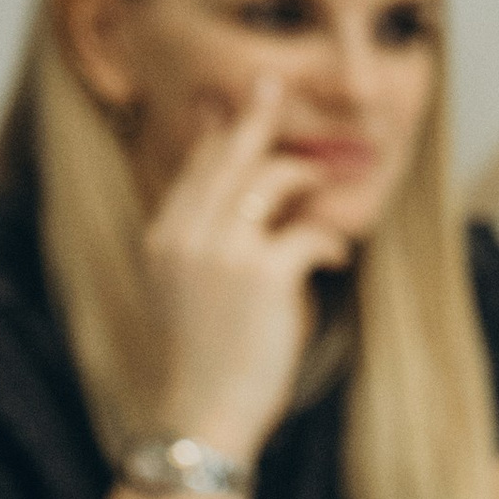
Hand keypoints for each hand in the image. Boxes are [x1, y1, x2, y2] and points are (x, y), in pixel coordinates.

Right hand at [138, 72, 340, 458]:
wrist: (201, 413)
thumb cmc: (207, 360)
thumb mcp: (194, 291)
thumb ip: (216, 244)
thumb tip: (265, 209)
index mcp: (164, 235)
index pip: (195, 167)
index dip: (218, 133)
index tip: (231, 104)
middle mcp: (185, 232)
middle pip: (228, 156)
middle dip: (255, 117)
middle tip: (274, 84)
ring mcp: (221, 249)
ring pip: (270, 179)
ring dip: (308, 179)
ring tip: (332, 188)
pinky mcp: (261, 273)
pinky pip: (309, 231)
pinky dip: (330, 241)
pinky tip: (335, 257)